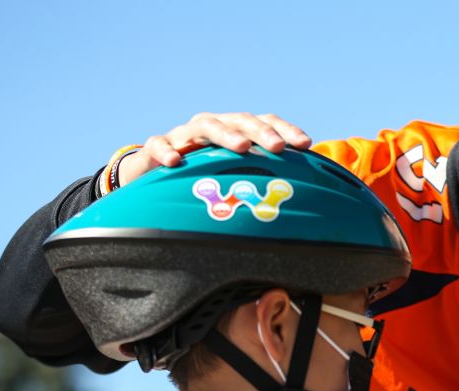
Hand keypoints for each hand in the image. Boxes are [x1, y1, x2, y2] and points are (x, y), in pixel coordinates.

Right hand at [117, 112, 312, 185]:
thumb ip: (260, 182)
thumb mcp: (231, 179)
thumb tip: (300, 201)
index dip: (286, 130)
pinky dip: (166, 151)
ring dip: (225, 134)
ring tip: (241, 147)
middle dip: (262, 132)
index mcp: (234, 132)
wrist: (151, 177)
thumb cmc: (199, 179)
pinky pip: (158, 144)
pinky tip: (175, 162)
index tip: (306, 144)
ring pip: (205, 126)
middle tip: (279, 147)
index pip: (264, 123)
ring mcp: (183, 136)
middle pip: (240, 121)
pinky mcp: (155, 148)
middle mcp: (212, 128)